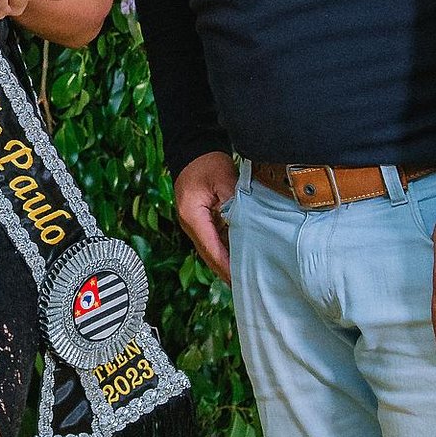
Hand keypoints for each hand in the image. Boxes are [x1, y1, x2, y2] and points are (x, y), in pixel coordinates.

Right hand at [174, 150, 238, 281]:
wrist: (193, 150)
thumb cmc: (206, 162)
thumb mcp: (223, 178)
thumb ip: (234, 201)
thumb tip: (245, 222)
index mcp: (192, 216)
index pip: (211, 248)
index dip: (226, 265)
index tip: (240, 279)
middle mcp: (190, 223)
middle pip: (209, 254)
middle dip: (225, 271)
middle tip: (245, 286)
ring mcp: (193, 223)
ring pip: (211, 250)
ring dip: (225, 263)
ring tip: (244, 278)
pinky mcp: (200, 220)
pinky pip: (212, 241)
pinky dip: (224, 251)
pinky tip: (238, 259)